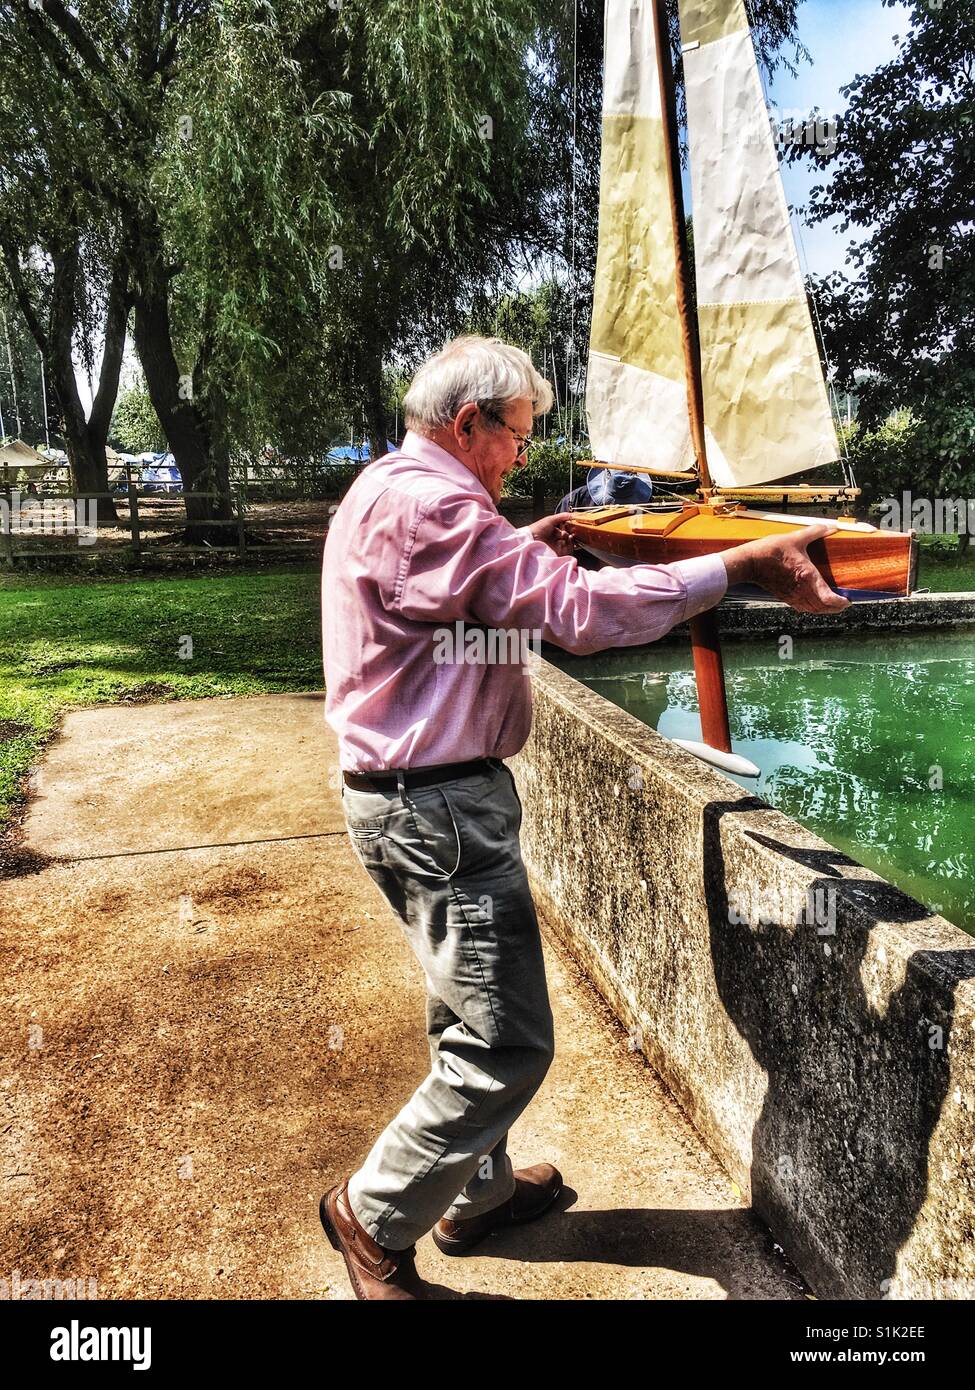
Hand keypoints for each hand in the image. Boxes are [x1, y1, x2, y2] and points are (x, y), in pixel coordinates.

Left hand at [524, 512, 576, 556]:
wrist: (531, 540)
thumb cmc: (537, 529)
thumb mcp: (550, 519)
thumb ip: (561, 516)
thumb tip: (570, 515)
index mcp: (552, 532)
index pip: (565, 530)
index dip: (569, 527)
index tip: (572, 524)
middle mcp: (555, 540)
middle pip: (568, 537)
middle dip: (571, 532)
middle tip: (572, 528)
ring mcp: (557, 547)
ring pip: (569, 544)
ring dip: (570, 538)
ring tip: (566, 533)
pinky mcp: (558, 553)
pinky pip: (568, 550)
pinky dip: (570, 544)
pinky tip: (567, 539)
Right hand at [721, 522, 850, 612]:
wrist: (749, 563)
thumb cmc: (770, 551)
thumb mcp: (794, 538)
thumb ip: (814, 532)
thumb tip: (829, 527)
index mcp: (807, 577)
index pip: (828, 598)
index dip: (840, 602)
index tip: (848, 600)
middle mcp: (801, 590)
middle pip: (823, 608)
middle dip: (836, 608)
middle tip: (844, 604)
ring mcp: (792, 595)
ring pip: (812, 610)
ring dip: (824, 610)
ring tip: (832, 605)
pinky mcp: (784, 596)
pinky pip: (801, 607)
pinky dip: (811, 608)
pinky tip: (813, 603)